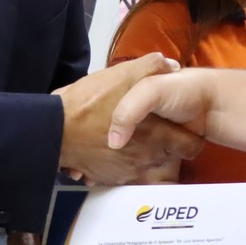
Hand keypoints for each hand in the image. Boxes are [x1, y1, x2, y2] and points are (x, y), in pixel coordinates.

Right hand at [52, 55, 199, 184]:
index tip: (184, 130)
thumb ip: (151, 67)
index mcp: (156, 135)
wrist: (55, 130)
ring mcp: (127, 173)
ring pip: (150, 175)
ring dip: (149, 164)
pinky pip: (127, 180)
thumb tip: (171, 64)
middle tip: (164, 141)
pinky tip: (118, 157)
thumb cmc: (89, 104)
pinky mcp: (108, 180)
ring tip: (141, 150)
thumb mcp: (122, 75)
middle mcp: (146, 159)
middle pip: (173, 164)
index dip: (191, 139)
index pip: (190, 146)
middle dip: (171, 154)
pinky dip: (126, 171)